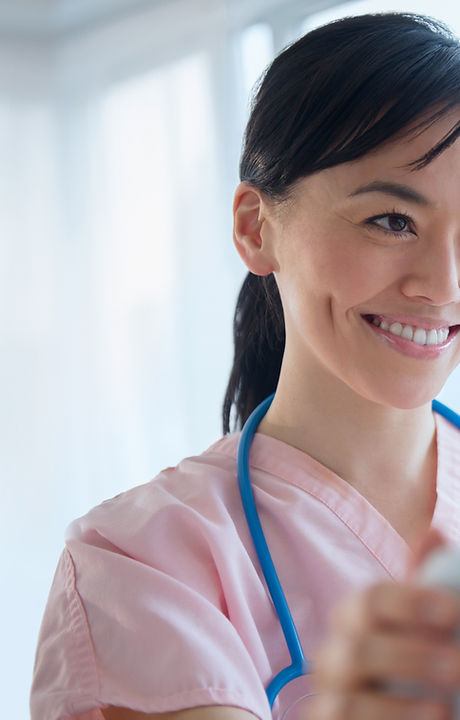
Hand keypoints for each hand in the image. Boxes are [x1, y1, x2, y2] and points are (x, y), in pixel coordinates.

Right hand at [309, 535, 459, 718]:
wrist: (407, 707)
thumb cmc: (416, 664)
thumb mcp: (426, 625)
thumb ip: (428, 585)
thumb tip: (432, 534)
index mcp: (356, 619)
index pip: (371, 601)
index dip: (409, 604)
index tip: (452, 610)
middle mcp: (334, 655)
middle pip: (355, 649)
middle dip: (409, 658)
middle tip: (457, 665)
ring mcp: (330, 698)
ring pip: (345, 702)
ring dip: (397, 708)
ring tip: (443, 709)